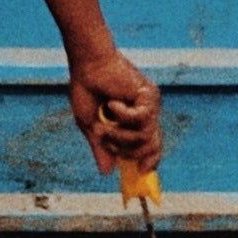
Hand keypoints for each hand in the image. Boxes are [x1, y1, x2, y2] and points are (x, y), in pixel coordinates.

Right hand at [66, 44, 161, 178]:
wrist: (88, 65)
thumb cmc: (87, 90)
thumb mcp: (90, 126)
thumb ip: (101, 148)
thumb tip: (107, 172)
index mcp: (133, 123)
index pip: (150, 147)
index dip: (149, 161)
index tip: (142, 170)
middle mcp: (145, 115)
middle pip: (151, 147)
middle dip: (127, 151)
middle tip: (107, 140)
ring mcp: (149, 106)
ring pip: (145, 137)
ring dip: (120, 135)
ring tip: (105, 123)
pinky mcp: (149, 96)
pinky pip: (141, 119)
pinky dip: (123, 116)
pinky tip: (113, 104)